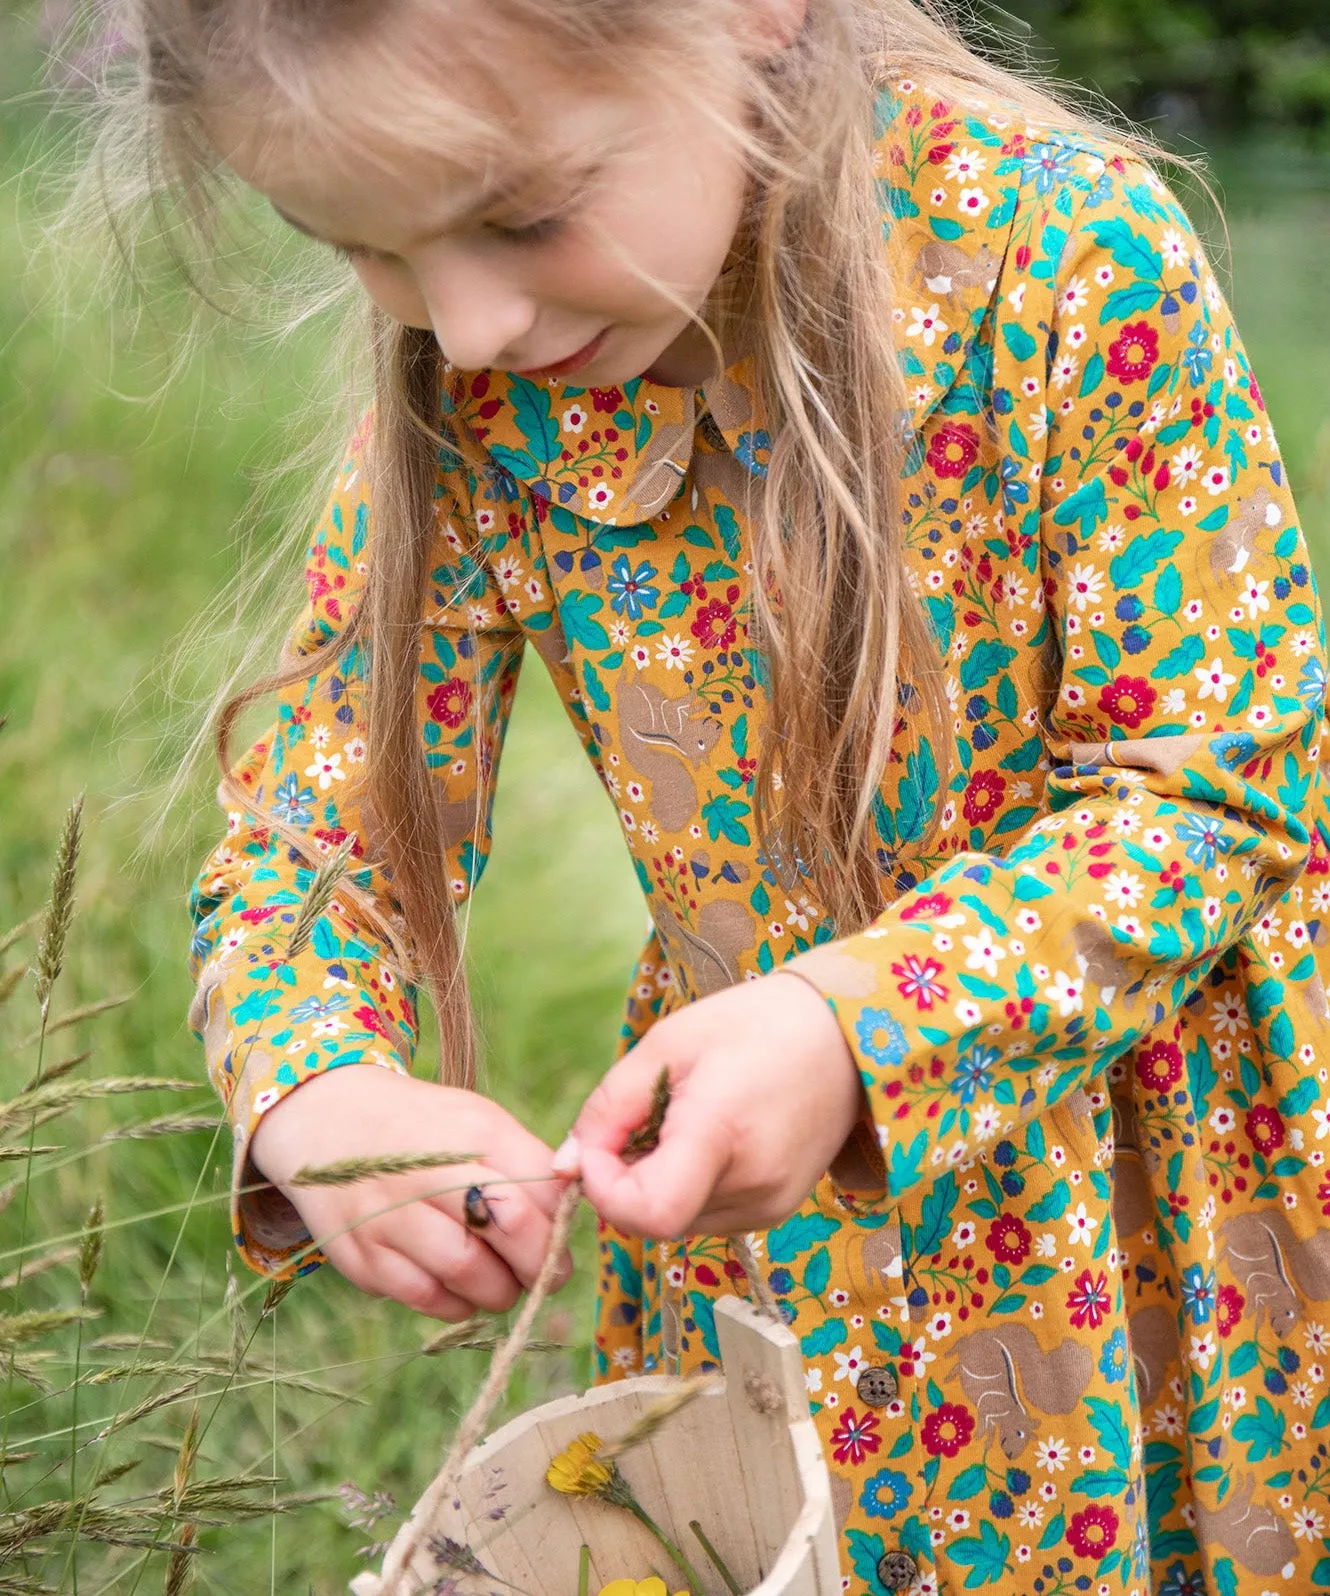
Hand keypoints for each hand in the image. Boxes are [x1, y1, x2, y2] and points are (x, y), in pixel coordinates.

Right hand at [249, 1066, 569, 1320]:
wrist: (328, 1122)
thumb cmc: (426, 1130)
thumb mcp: (480, 1123)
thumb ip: (529, 1165)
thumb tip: (575, 1214)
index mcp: (470, 1132)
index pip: (539, 1190)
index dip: (561, 1227)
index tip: (562, 1240)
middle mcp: (427, 1170)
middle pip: (510, 1230)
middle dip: (541, 1265)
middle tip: (546, 1272)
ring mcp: (388, 1216)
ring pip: (469, 1275)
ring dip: (500, 1290)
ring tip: (501, 1278)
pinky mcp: (360, 1257)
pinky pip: (426, 1299)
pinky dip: (455, 1303)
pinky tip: (458, 1284)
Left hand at [554, 972, 864, 1238]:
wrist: (844, 1034)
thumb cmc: (752, 1025)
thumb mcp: (667, 1044)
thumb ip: (609, 1109)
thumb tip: (566, 1167)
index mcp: (721, 1134)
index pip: (647, 1213)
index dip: (604, 1189)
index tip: (597, 1146)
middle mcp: (752, 1185)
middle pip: (653, 1219)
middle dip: (625, 1180)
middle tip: (639, 1121)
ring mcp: (771, 1205)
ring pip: (677, 1222)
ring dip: (657, 1184)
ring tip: (681, 1121)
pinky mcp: (779, 1210)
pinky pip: (708, 1216)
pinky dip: (689, 1187)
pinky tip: (708, 1139)